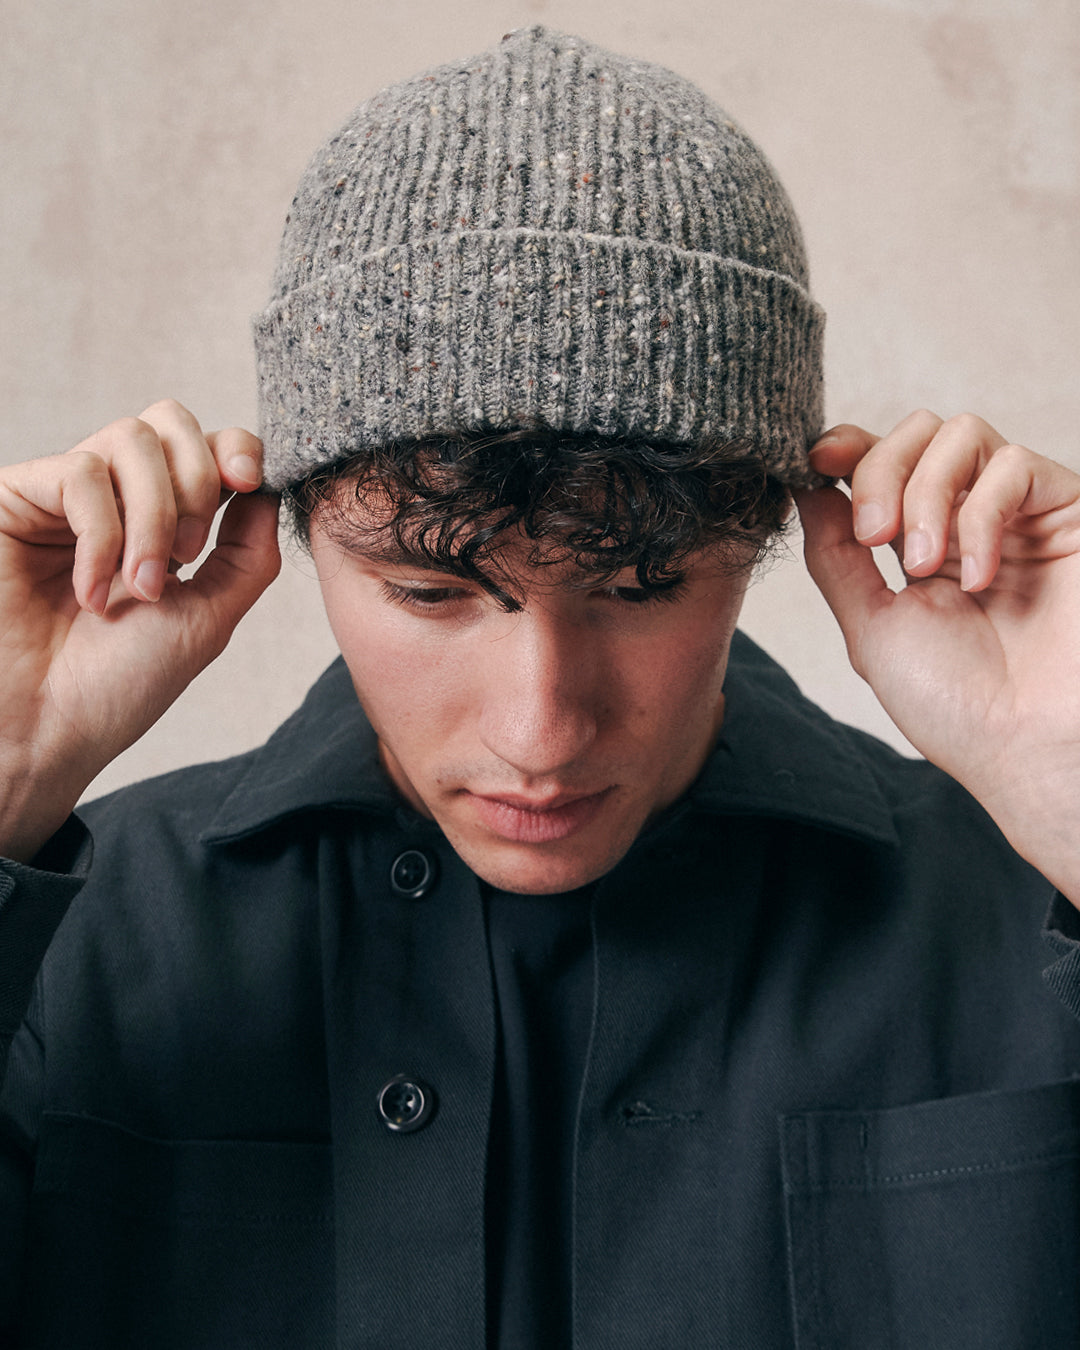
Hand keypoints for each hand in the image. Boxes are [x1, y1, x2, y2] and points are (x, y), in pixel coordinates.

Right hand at [0, 400, 280, 860]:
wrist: (46, 732)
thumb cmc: (120, 685)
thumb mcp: (210, 616)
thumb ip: (249, 551)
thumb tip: (269, 488)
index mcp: (163, 523)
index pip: (206, 447)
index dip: (235, 448)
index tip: (249, 481)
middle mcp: (114, 501)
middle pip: (168, 420)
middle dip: (197, 480)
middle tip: (190, 553)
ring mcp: (63, 497)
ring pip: (129, 438)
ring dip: (154, 515)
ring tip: (142, 585)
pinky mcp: (17, 500)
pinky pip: (78, 473)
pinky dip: (101, 535)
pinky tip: (92, 593)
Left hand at [796, 410, 1079, 901]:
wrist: (1026, 748)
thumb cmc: (955, 705)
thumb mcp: (871, 626)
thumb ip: (835, 555)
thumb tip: (804, 488)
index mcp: (920, 545)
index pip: (882, 461)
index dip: (848, 446)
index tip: (815, 461)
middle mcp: (969, 520)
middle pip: (917, 432)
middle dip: (880, 471)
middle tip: (873, 535)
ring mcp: (1017, 514)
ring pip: (961, 434)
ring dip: (925, 493)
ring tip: (922, 565)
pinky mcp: (1066, 512)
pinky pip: (1014, 466)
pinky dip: (981, 516)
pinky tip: (977, 578)